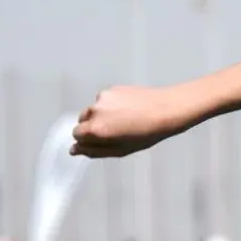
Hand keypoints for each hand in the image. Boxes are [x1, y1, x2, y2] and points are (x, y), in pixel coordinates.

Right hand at [71, 85, 191, 157]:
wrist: (166, 110)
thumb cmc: (147, 134)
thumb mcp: (121, 150)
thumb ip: (94, 151)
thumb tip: (74, 150)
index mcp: (96, 129)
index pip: (76, 135)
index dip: (87, 140)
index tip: (102, 141)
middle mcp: (95, 111)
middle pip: (82, 121)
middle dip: (92, 127)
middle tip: (114, 132)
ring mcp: (102, 98)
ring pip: (93, 110)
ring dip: (101, 116)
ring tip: (124, 120)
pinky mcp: (111, 89)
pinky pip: (104, 101)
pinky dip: (110, 106)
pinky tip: (128, 109)